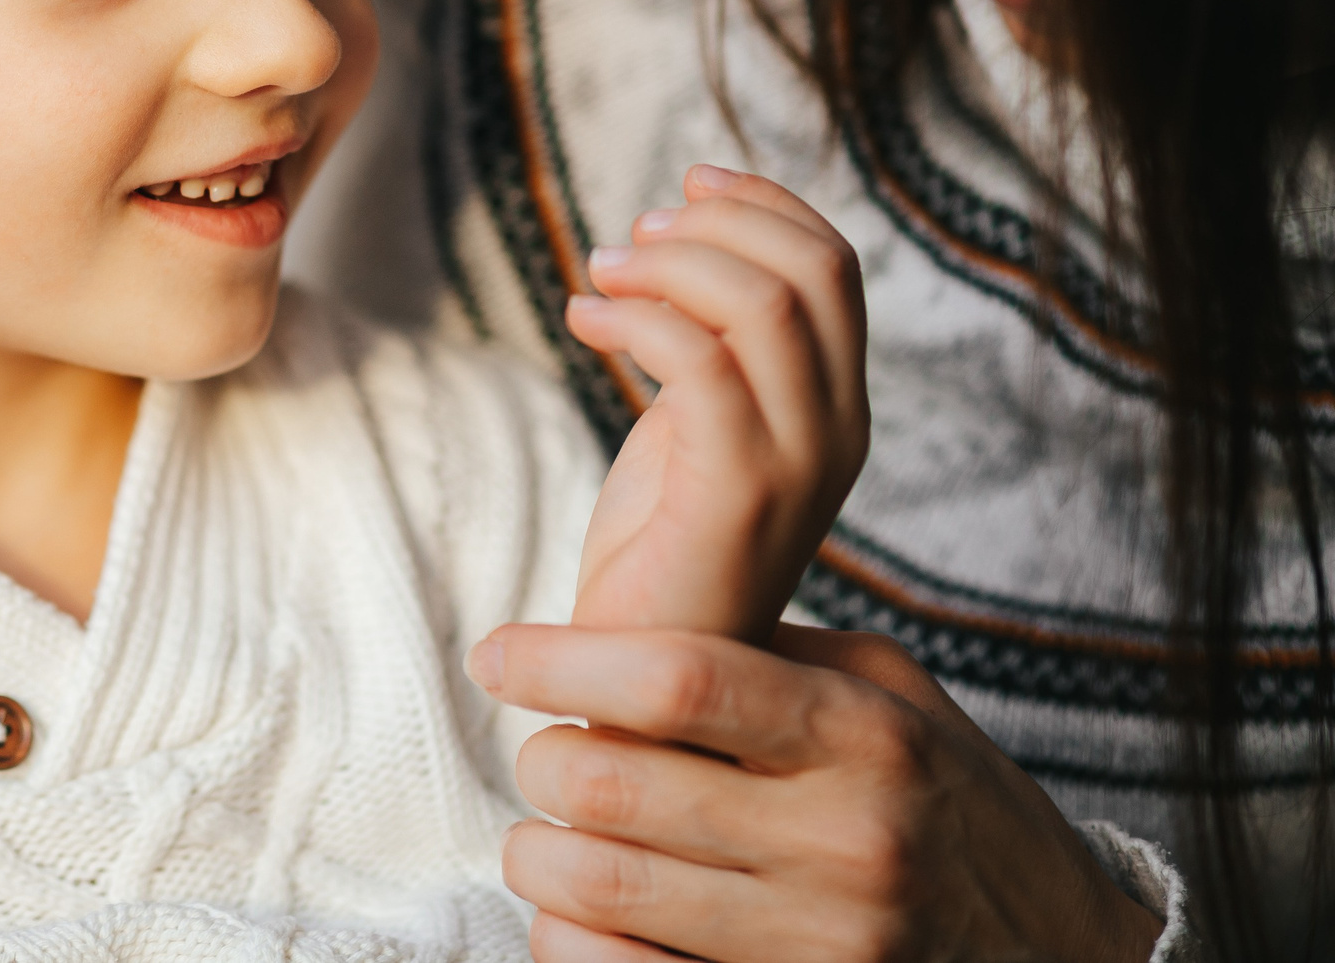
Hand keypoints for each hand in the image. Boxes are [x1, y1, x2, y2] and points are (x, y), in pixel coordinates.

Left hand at [468, 623, 1163, 962]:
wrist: (1063, 952)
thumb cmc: (948, 801)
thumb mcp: (891, 697)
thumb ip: (768, 656)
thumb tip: (620, 630)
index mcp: (865, 736)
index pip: (678, 681)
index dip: (562, 662)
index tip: (498, 653)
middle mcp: (847, 840)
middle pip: (615, 787)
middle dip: (543, 764)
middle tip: (541, 756)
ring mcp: (827, 943)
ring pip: (603, 889)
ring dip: (541, 857)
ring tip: (547, 838)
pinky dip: (569, 945)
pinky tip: (571, 917)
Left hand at [564, 165, 868, 643]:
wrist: (650, 687)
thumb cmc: (658, 551)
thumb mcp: (691, 427)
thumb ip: (711, 350)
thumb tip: (681, 238)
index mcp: (834, 407)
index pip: (833, 268)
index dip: (762, 205)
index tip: (684, 184)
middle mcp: (838, 433)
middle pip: (813, 271)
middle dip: (715, 224)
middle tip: (629, 238)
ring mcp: (799, 467)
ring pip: (765, 305)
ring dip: (669, 263)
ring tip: (598, 271)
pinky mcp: (738, 497)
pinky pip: (702, 364)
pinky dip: (635, 317)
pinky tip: (583, 320)